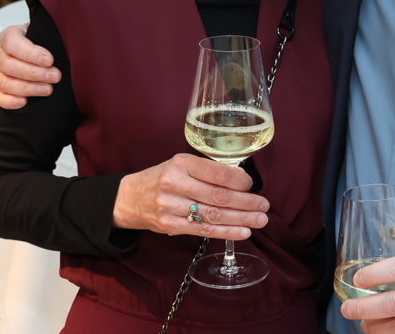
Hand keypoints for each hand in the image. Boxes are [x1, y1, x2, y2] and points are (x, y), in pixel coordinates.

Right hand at [0, 22, 60, 108]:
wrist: (42, 48)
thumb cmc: (44, 39)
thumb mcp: (46, 31)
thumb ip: (50, 34)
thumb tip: (67, 39)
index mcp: (9, 36)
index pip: (13, 44)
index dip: (31, 53)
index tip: (50, 60)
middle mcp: (1, 54)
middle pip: (9, 66)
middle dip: (35, 73)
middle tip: (55, 76)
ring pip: (5, 82)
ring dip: (28, 88)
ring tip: (48, 89)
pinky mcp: (0, 87)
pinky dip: (10, 101)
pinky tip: (25, 102)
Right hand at [113, 153, 270, 239]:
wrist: (130, 198)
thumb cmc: (162, 178)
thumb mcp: (180, 164)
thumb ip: (206, 170)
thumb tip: (241, 179)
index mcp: (181, 163)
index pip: (216, 173)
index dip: (239, 180)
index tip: (252, 185)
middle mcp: (175, 184)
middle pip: (218, 196)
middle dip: (246, 203)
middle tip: (264, 206)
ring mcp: (171, 207)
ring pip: (213, 215)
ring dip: (241, 219)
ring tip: (260, 220)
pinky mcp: (171, 226)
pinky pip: (204, 230)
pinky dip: (226, 232)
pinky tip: (243, 232)